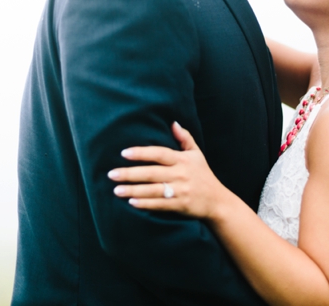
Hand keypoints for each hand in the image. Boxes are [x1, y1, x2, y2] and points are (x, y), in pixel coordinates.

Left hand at [108, 122, 228, 219]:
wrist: (218, 201)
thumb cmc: (204, 175)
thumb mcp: (197, 154)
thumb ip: (185, 139)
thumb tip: (173, 123)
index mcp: (183, 160)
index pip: (159, 154)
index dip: (142, 152)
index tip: (124, 153)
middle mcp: (181, 175)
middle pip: (152, 173)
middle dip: (130, 173)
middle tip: (111, 174)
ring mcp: (181, 191)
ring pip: (153, 190)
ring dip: (133, 190)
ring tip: (116, 190)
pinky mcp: (180, 205)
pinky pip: (159, 205)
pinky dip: (145, 204)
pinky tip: (131, 202)